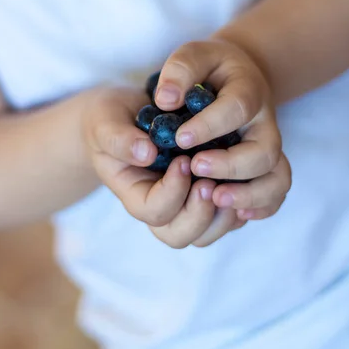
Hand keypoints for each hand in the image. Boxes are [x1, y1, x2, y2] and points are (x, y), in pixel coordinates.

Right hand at [84, 87, 222, 247]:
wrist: (126, 113)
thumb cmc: (111, 120)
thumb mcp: (105, 124)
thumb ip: (120, 139)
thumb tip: (147, 153)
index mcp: (134, 194)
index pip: (154, 212)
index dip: (172, 192)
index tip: (183, 160)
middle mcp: (160, 206)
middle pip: (180, 235)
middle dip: (199, 213)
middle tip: (209, 182)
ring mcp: (184, 204)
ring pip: (206, 233)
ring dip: (222, 215)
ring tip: (229, 183)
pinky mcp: (206, 195)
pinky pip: (227, 216)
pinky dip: (238, 204)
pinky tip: (242, 178)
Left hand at [154, 38, 291, 242]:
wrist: (235, 77)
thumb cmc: (208, 68)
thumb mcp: (192, 55)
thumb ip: (179, 70)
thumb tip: (166, 101)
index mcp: (248, 91)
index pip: (237, 109)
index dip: (209, 126)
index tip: (180, 138)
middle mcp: (263, 124)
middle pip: (264, 152)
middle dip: (231, 165)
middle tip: (196, 167)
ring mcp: (267, 149)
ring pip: (276, 179)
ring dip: (248, 194)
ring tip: (215, 198)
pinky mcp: (264, 169)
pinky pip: (275, 194)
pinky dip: (261, 207)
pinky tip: (234, 213)